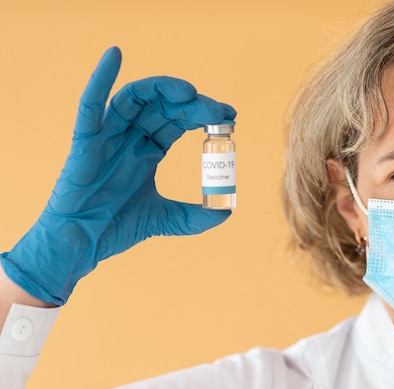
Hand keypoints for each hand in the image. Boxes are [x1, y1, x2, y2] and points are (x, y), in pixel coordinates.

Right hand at [0, 47, 235, 304]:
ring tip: (189, 92)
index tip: (230, 117)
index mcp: (147, 152)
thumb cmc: (115, 228)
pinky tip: (114, 55)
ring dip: (162, 89)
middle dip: (194, 105)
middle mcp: (129, 139)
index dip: (203, 115)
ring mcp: (107, 138)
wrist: (81, 245)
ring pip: (135, 100)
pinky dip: (100, 78)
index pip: (179, 122)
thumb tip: (227, 211)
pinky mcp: (85, 142)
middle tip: (220, 111)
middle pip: (164, 108)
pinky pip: (90, 106)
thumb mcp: (165, 220)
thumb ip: (195, 217)